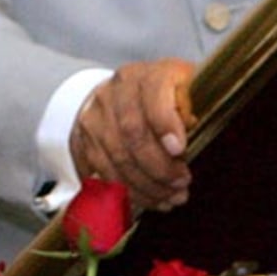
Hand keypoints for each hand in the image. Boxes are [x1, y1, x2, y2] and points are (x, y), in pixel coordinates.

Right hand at [70, 58, 197, 210]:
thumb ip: (194, 105)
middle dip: (160, 166)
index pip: (151, 96)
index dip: (165, 124)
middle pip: (131, 132)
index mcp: (143, 76)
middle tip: (182, 184)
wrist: (123, 95)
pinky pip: (101, 170)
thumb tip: (194, 126)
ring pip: (115, 157)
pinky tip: (149, 199)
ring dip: (146, 185)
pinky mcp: (82, 139)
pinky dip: (126, 191)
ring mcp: (93, 116)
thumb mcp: (187, 91)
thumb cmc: (165, 97)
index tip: (180, 149)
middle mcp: (112, 93)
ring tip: (170, 198)